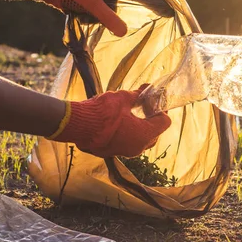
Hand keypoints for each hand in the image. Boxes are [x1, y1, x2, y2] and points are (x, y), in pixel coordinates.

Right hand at [48, 85, 171, 157]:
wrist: (76, 125)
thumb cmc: (102, 111)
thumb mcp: (123, 98)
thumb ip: (137, 95)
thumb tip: (145, 89)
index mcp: (144, 134)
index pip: (164, 122)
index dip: (162, 110)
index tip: (154, 101)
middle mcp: (137, 147)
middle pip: (154, 133)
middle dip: (152, 119)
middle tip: (145, 105)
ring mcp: (125, 152)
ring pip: (141, 140)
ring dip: (140, 127)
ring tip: (132, 112)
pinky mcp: (113, 152)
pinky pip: (128, 143)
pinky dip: (129, 133)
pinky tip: (121, 121)